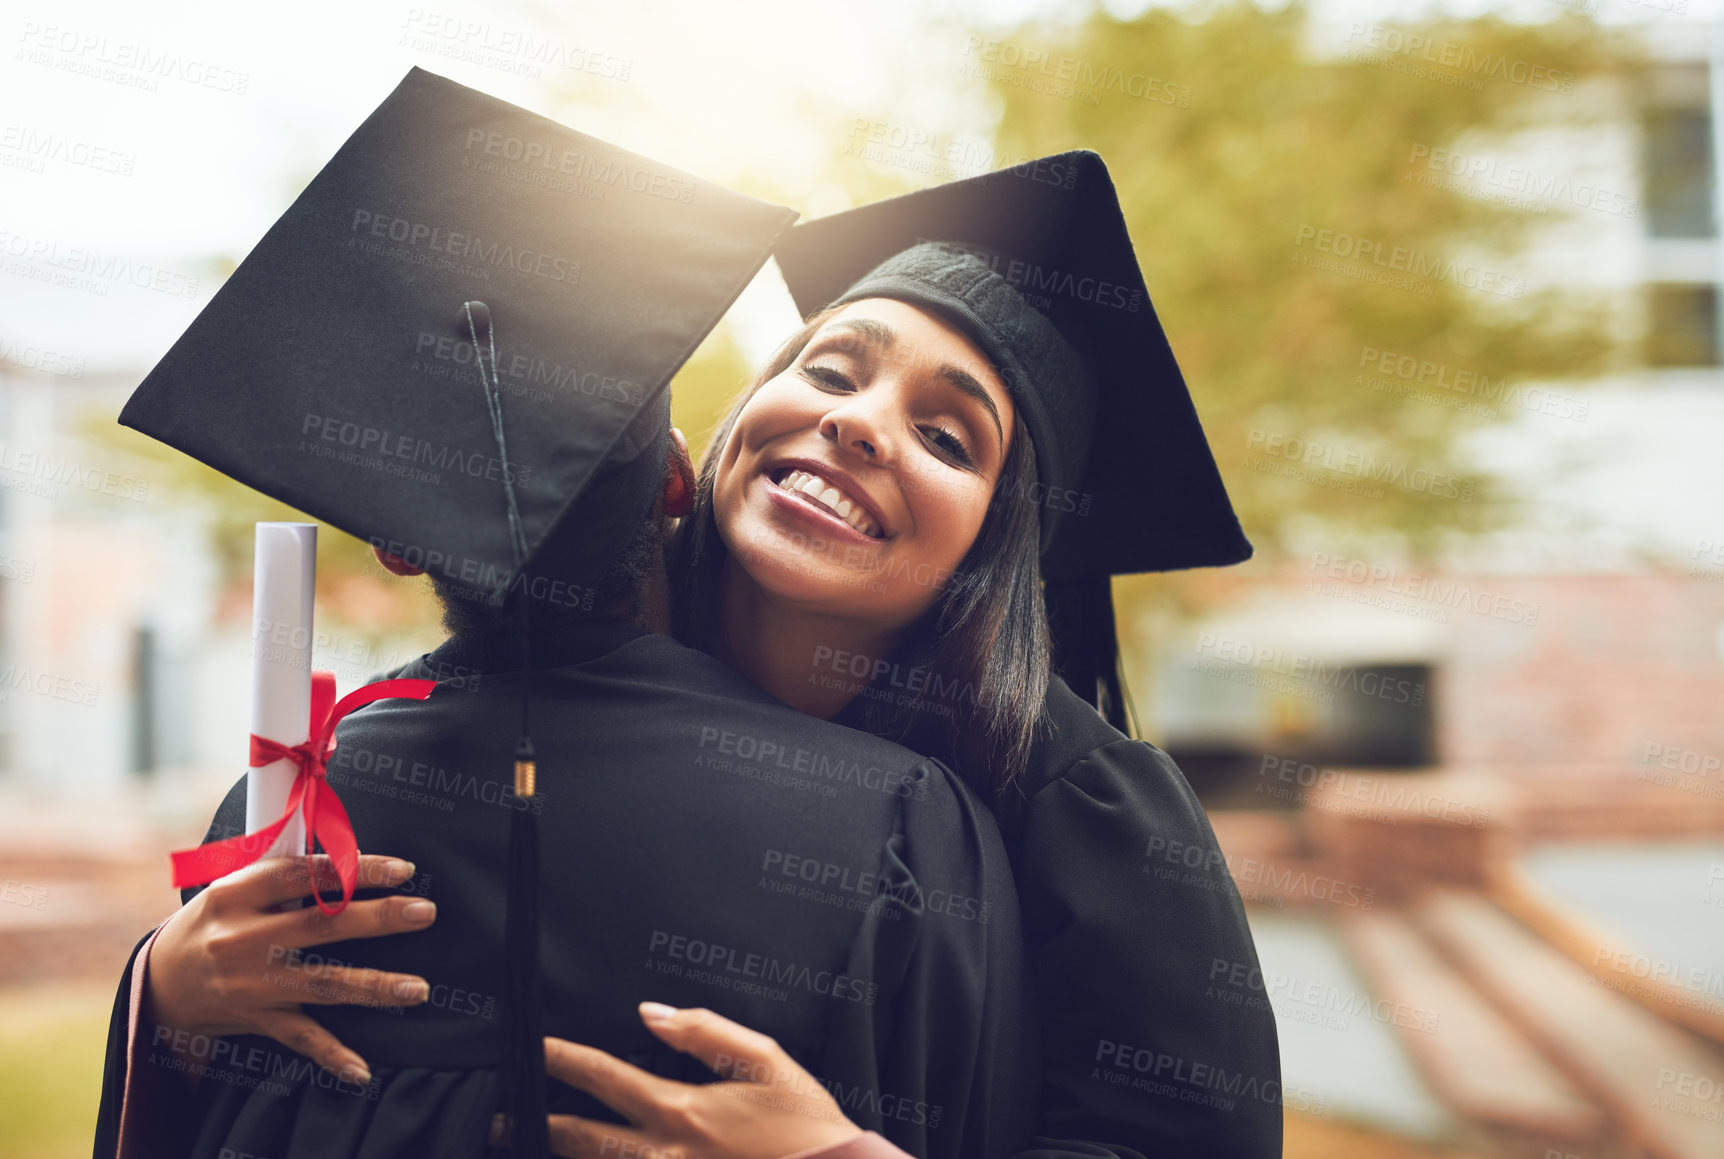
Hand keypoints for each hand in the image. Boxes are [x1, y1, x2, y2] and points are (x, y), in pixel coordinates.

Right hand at [145, 853, 436, 1082]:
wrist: (162, 981)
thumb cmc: (216, 921)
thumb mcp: (237, 885)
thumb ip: (290, 874)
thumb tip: (355, 857)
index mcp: (236, 894)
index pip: (303, 875)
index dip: (355, 869)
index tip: (402, 869)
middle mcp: (241, 939)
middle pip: (321, 926)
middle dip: (378, 919)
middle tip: (425, 912)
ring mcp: (249, 984)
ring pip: (321, 983)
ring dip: (373, 986)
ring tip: (418, 988)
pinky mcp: (254, 1018)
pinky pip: (300, 1038)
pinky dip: (332, 1055)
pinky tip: (362, 1070)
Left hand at [501, 1002, 863, 1158]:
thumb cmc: (806, 1123)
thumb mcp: (765, 1060)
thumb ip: (704, 1031)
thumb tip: (650, 1013)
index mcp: (682, 1111)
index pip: (605, 1078)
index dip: (563, 1060)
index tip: (533, 1047)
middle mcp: (665, 1156)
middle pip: (582, 1141)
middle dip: (537, 1124)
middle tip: (499, 1116)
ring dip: (561, 1153)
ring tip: (524, 1143)